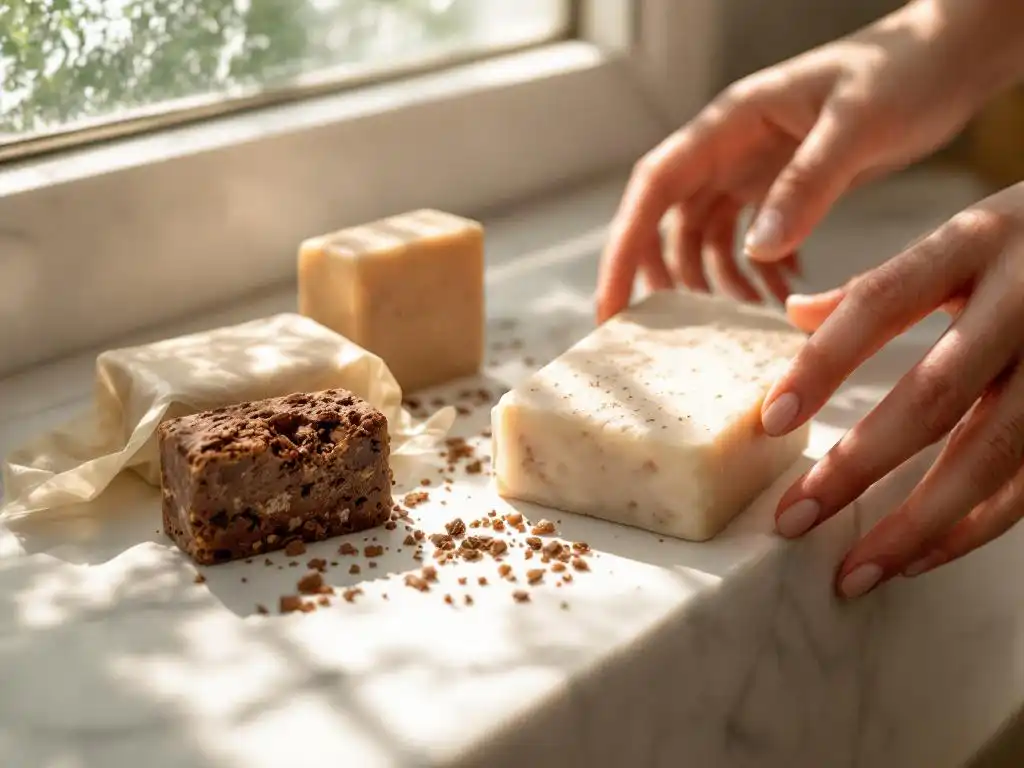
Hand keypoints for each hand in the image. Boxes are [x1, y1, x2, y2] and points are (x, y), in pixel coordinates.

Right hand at [596, 0, 1023, 321]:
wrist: (948, 57)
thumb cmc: (903, 70)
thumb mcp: (857, 125)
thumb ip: (807, 184)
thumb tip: (759, 253)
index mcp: (729, 122)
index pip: (653, 187)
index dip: (624, 248)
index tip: (611, 306)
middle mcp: (729, 148)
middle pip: (666, 220)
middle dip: (659, 277)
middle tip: (663, 334)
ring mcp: (752, 169)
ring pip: (705, 238)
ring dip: (714, 283)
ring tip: (741, 322)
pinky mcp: (781, 188)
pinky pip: (747, 240)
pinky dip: (756, 273)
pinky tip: (783, 295)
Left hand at [765, 182, 1023, 597]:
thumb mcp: (966, 236)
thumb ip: (882, 278)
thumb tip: (796, 314)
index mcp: (976, 242)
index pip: (880, 304)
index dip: (823, 363)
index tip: (770, 421)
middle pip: (933, 394)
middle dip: (857, 466)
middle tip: (791, 521)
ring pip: (992, 452)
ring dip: (917, 523)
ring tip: (855, 571)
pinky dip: (976, 527)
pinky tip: (921, 559)